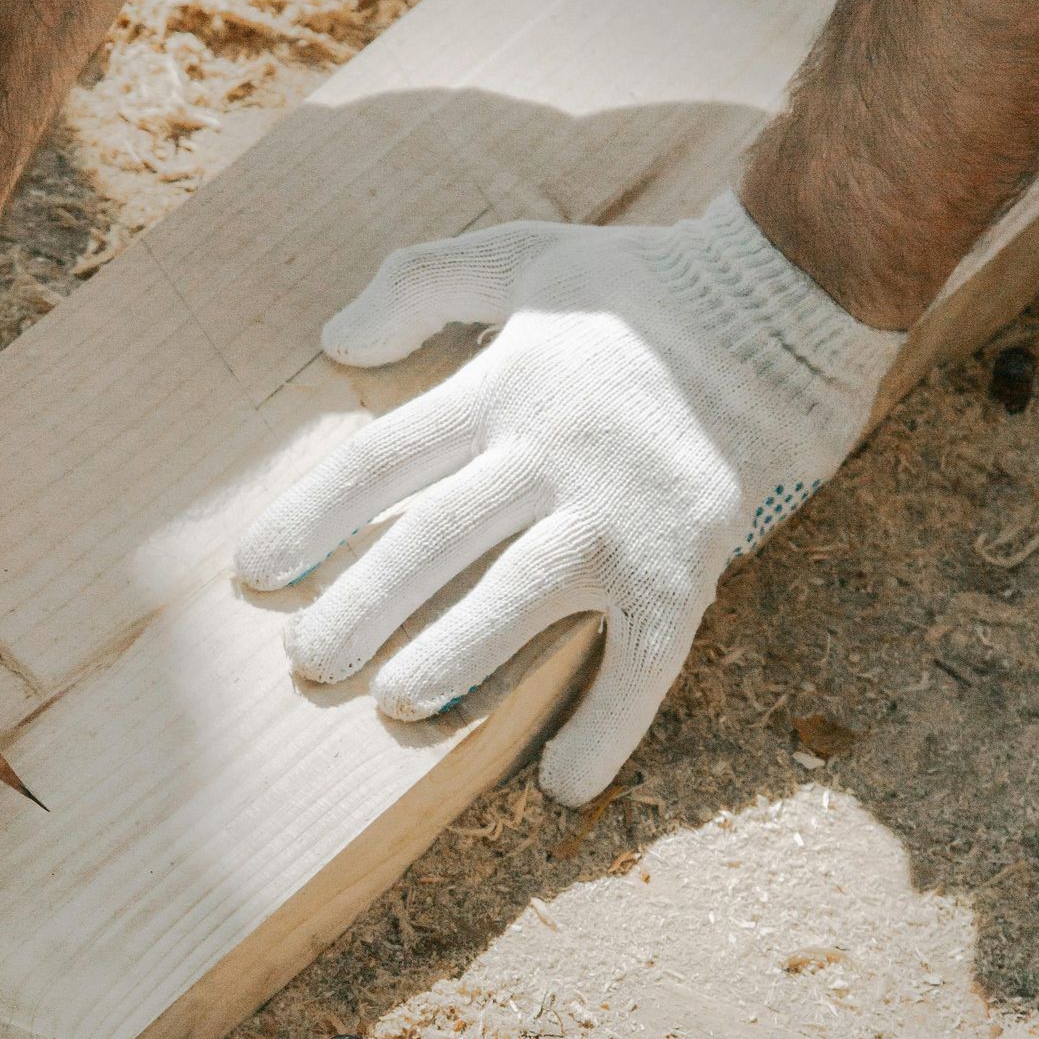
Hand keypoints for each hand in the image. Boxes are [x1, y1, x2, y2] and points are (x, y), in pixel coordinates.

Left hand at [235, 195, 897, 803]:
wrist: (782, 300)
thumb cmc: (637, 287)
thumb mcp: (521, 256)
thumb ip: (421, 285)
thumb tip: (333, 343)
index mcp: (503, 385)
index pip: (383, 459)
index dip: (312, 519)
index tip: (256, 573)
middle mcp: (552, 452)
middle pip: (434, 538)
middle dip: (360, 606)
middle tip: (306, 665)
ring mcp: (619, 513)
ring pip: (520, 598)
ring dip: (454, 658)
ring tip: (395, 700)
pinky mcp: (684, 561)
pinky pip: (643, 659)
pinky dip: (607, 724)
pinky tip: (562, 782)